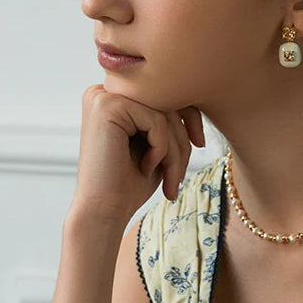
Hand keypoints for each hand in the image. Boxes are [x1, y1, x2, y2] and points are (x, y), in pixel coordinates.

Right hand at [71, 85, 204, 222]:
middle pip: (167, 101)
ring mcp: (103, 96)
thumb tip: (199, 90)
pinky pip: (157, 121)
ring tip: (170, 179)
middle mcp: (104, 90)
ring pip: (165, 113)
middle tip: (179, 176)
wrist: (103, 212)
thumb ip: (169, 115)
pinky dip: (162, 150)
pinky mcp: (107, 107)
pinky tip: (146, 168)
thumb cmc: (129, 183)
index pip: (164, 94)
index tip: (199, 144)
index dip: (189, 118)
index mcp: (113, 97)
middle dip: (183, 140)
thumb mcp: (156, 143)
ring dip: (176, 150)